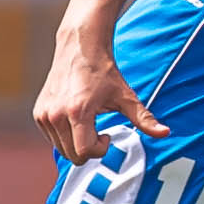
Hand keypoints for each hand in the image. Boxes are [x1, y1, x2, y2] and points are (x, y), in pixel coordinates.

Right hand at [32, 25, 169, 164]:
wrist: (79, 46)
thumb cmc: (103, 71)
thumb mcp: (125, 96)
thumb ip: (144, 118)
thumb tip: (165, 133)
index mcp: (77, 112)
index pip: (85, 152)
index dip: (100, 149)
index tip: (107, 135)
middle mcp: (56, 115)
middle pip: (73, 156)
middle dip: (89, 148)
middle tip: (99, 129)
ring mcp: (44, 115)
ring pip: (62, 150)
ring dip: (77, 143)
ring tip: (87, 122)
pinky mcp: (38, 114)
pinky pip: (54, 140)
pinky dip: (66, 136)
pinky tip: (76, 118)